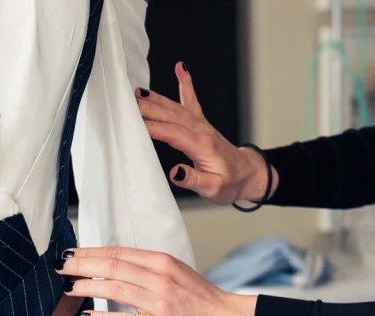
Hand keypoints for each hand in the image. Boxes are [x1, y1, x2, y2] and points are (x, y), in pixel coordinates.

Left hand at [58, 246, 256, 315]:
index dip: (91, 252)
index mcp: (160, 261)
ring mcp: (158, 300)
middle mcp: (159, 277)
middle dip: (82, 265)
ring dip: (87, 287)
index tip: (71, 253)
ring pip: (115, 288)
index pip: (118, 252)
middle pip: (112, 266)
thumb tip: (112, 264)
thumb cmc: (196, 297)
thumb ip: (145, 267)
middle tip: (62, 267)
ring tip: (69, 288)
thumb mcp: (173, 271)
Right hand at [137, 62, 276, 203]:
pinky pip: (191, 99)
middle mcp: (200, 130)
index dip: (152, 128)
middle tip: (126, 103)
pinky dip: (185, 82)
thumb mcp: (213, 188)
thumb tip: (175, 172)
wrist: (248, 174)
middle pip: (170, 115)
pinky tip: (180, 68)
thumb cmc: (230, 183)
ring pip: (174, 106)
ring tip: (137, 91)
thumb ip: (194, 180)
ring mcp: (201, 123)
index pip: (172, 133)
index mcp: (201, 146)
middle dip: (147, 109)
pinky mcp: (201, 122)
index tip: (134, 123)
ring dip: (156, 98)